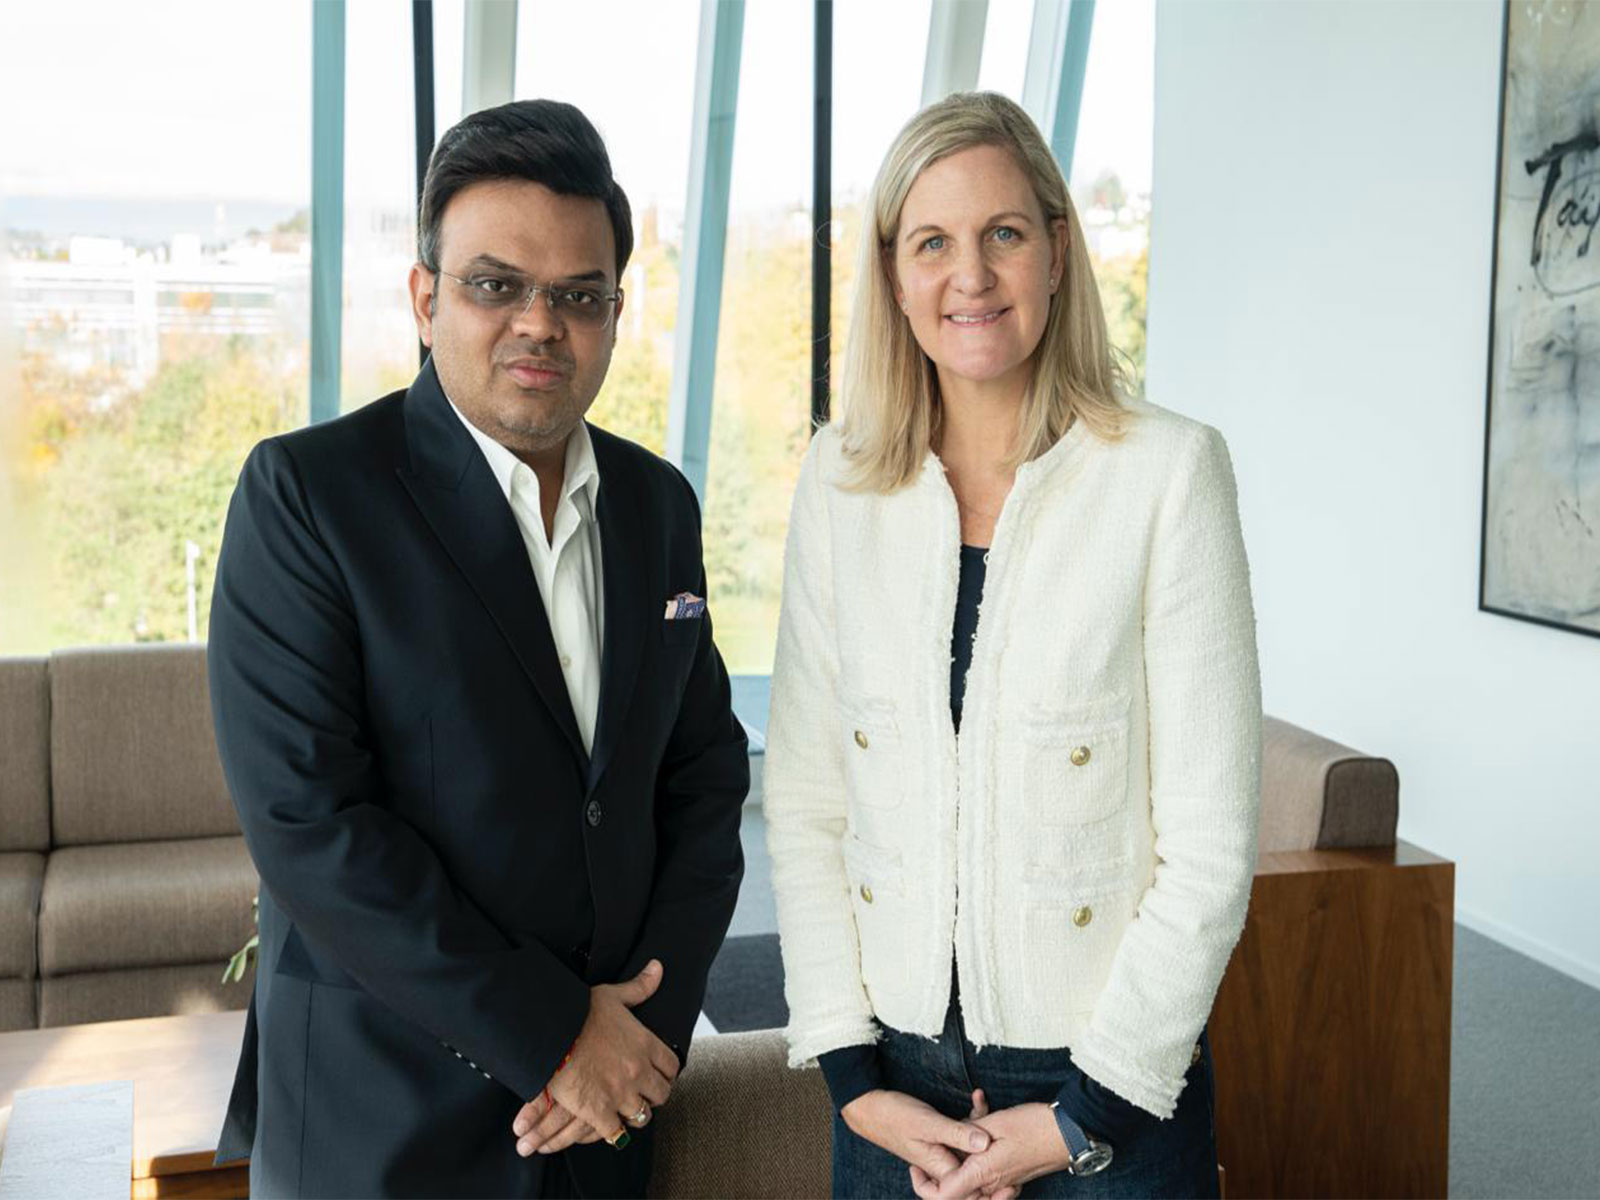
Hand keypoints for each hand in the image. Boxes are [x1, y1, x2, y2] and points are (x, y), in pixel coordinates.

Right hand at [511, 960, 678, 1155]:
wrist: (550, 1033)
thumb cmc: (579, 1011)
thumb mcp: (612, 995)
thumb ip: (639, 986)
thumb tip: (659, 968)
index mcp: (646, 1044)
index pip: (672, 1066)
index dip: (666, 1072)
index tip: (658, 1073)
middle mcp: (639, 1072)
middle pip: (662, 1094)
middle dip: (653, 1094)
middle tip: (643, 1093)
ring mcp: (620, 1094)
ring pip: (642, 1116)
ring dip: (634, 1114)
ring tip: (625, 1110)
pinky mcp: (598, 1112)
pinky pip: (617, 1133)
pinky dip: (613, 1131)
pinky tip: (606, 1125)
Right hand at [840, 1088, 990, 1186]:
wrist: (871, 1107)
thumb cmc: (894, 1116)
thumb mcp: (927, 1123)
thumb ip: (956, 1133)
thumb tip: (986, 1143)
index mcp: (942, 1169)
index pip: (974, 1188)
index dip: (994, 1182)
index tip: (1006, 1161)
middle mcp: (945, 1164)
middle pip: (979, 1169)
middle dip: (995, 1149)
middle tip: (1001, 1124)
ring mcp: (945, 1151)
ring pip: (975, 1148)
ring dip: (985, 1126)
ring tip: (981, 1102)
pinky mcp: (944, 1137)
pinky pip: (966, 1133)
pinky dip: (975, 1117)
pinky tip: (977, 1096)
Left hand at [917, 1103, 1073, 1199]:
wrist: (1073, 1132)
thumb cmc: (1036, 1126)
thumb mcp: (995, 1123)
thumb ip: (967, 1135)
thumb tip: (947, 1144)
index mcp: (983, 1174)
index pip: (943, 1196)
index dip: (924, 1186)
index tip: (917, 1166)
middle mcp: (992, 1184)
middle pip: (954, 1188)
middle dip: (943, 1163)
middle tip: (938, 1136)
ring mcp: (1002, 1180)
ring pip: (970, 1175)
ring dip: (962, 1151)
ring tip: (965, 1120)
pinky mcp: (1010, 1173)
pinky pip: (985, 1170)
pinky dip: (978, 1149)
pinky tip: (981, 1119)